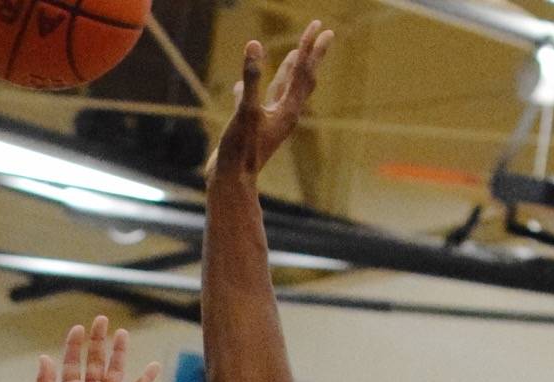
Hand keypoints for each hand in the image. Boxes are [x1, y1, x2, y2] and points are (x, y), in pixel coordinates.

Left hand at [28, 317, 159, 381]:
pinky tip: (155, 365)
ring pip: (114, 369)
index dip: (74, 346)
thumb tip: (44, 357)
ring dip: (118, 351)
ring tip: (121, 332)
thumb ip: (43, 380)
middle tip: (101, 320)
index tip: (78, 329)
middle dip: (98, 340)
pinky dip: (147, 379)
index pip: (72, 364)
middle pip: (95, 361)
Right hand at [210, 20, 333, 183]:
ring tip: (293, 54)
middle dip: (310, 56)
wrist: (231, 183)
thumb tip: (254, 45)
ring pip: (281, 90)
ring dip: (288, 71)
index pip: (302, 71)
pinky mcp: (253, 130)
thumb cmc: (240, 151)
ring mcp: (269, 122)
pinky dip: (252, 90)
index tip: (320, 25)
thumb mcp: (246, 111)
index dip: (309, 47)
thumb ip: (252, 78)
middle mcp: (283, 115)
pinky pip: (256, 104)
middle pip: (302, 79)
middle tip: (322, 34)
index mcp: (287, 110)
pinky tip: (239, 85)